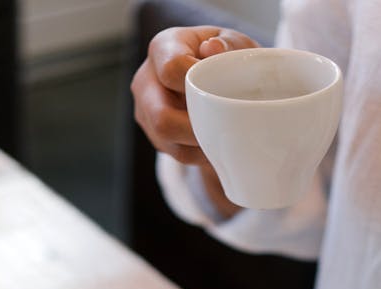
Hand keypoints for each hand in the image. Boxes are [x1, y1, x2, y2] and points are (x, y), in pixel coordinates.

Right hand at [131, 25, 259, 164]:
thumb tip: (213, 48)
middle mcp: (146, 79)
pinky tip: (216, 143)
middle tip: (224, 128)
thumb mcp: (235, 44)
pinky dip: (200, 153)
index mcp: (163, 48)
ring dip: (200, 144)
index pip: (171, 70)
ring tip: (224, 137)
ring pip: (168, 140)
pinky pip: (177, 152)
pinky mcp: (154, 134)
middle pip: (162, 117)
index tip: (223, 92)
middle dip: (196, 128)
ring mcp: (145, 110)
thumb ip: (229, 44)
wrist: (214, 77)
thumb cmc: (225, 57)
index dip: (198, 85)